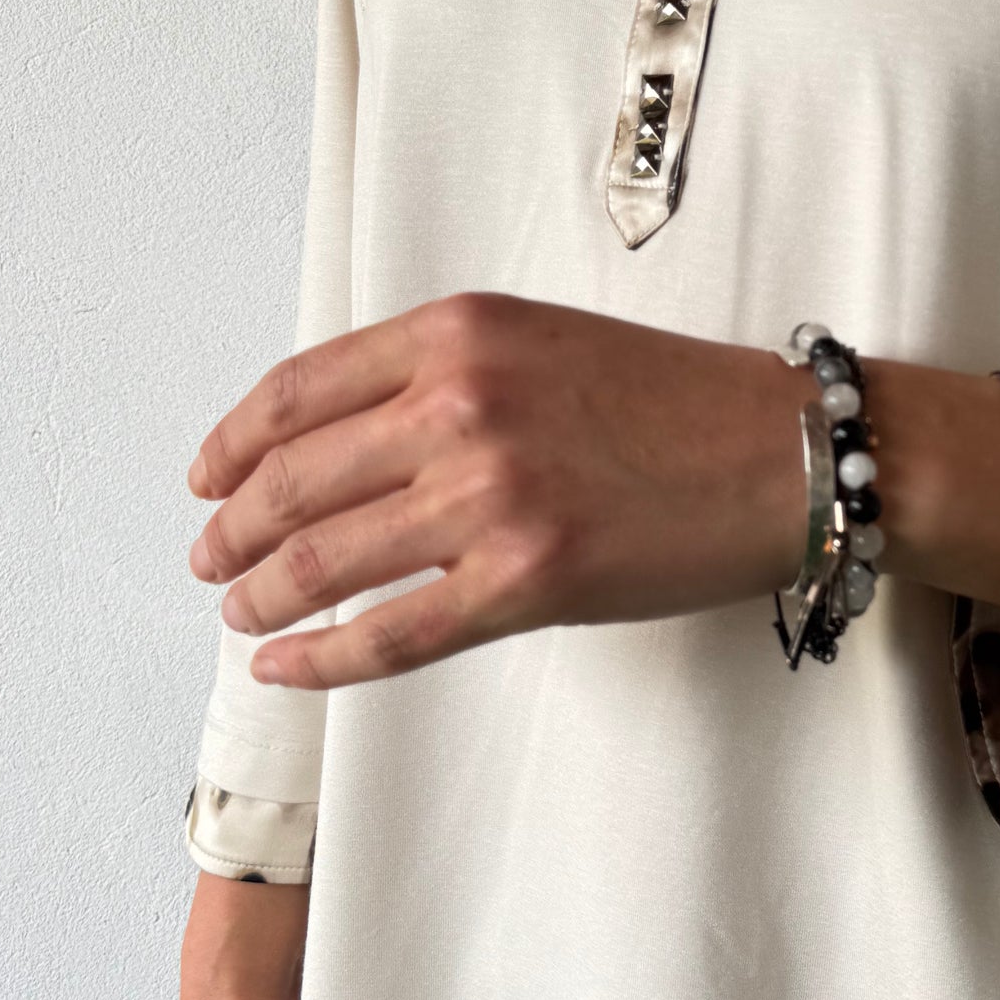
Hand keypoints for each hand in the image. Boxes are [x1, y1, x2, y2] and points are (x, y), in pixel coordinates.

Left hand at [187, 294, 999, 690]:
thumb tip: (341, 442)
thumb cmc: (681, 401)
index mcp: (457, 334)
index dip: (233, 445)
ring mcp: (489, 497)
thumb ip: (441, 373)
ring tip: (243, 613)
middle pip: (293, 480)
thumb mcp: (543, 342)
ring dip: (264, 595)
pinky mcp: (526, 582)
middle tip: (214, 560)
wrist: (790, 452)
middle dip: (234, 530)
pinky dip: (322, 658)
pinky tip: (287, 666)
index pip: (297, 392)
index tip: (209, 479)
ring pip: (326, 560)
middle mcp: (459, 406)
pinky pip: (391, 634)